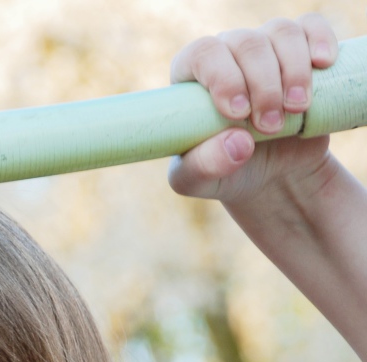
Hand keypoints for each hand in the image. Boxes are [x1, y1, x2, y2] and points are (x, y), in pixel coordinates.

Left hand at [167, 15, 338, 205]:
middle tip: (270, 126)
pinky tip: (323, 65)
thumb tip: (237, 143)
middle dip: (263, 85)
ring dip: (293, 71)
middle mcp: (226, 55)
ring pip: (281, 34)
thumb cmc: (226, 173)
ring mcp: (264, 48)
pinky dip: (320, 41)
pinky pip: (311, 26)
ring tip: (297, 109)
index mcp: (192, 79)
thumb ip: (204, 167)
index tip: (239, 113)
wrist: (270, 176)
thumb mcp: (201, 182)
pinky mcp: (300, 50)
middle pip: (246, 44)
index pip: (202, 55)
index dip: (223, 78)